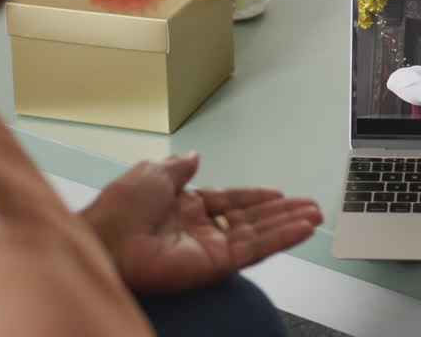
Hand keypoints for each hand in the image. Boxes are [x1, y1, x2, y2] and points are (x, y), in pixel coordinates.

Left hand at [82, 153, 322, 293]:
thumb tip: (194, 155)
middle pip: (251, 219)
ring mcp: (209, 248)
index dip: (256, 198)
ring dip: (288, 225)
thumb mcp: (152, 172)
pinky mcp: (214, 266)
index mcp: (185, 206)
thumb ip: (179, 166)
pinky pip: (253, 251)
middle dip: (282, 213)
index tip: (280, 194)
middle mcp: (200, 229)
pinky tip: (301, 229)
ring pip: (258, 235)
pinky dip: (279, 240)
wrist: (106, 239)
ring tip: (315, 216)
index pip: (230, 201)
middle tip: (311, 207)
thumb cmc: (119, 209)